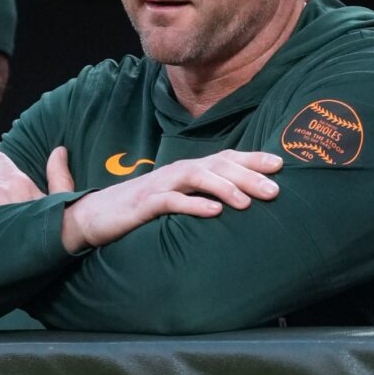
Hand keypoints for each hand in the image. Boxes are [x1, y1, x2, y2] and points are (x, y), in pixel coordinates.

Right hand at [61, 149, 281, 252]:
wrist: (92, 216)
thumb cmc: (137, 209)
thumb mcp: (174, 199)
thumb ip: (199, 195)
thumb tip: (232, 198)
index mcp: (185, 170)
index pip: (224, 158)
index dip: (252, 159)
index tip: (281, 164)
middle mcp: (175, 172)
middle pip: (217, 165)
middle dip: (248, 174)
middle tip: (277, 188)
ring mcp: (159, 186)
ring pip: (196, 178)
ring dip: (224, 188)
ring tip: (249, 202)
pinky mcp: (143, 204)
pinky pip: (171, 202)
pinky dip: (193, 206)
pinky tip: (214, 214)